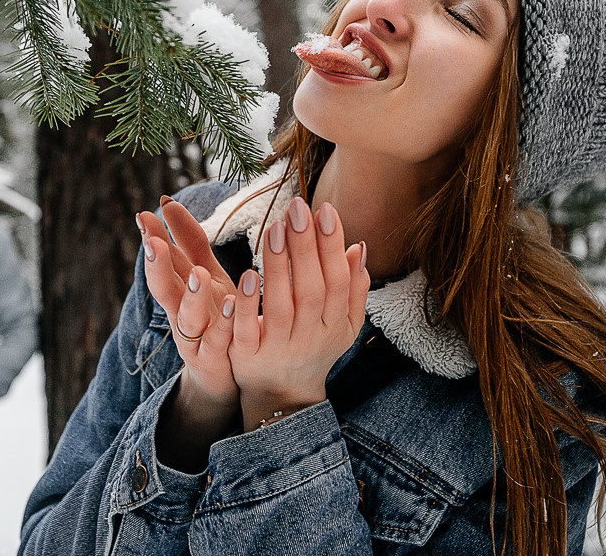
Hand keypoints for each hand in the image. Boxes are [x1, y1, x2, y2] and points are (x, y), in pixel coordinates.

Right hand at [137, 203, 237, 409]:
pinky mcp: (214, 358)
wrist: (224, 377)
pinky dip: (223, 323)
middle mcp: (180, 313)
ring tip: (198, 274)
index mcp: (179, 290)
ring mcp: (195, 338)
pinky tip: (232, 304)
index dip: (152, 239)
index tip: (144, 214)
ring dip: (192, 295)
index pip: (163, 260)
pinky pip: (218, 340)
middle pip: (164, 288)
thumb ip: (188, 242)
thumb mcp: (205, 275)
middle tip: (154, 243)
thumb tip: (168, 201)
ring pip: (188, 317)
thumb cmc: (215, 318)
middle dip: (158, 267)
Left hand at [229, 197, 368, 431]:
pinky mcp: (249, 357)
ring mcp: (279, 348)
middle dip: (306, 248)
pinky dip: (247, 304)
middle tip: (297, 208)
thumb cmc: (314, 348)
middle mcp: (310, 337)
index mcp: (334, 324)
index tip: (325, 209)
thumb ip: (352, 288)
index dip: (331, 246)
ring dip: (279, 267)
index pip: (336, 280)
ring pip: (281, 306)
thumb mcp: (341, 324)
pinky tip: (247, 274)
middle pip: (311, 289)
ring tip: (274, 228)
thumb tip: (358, 247)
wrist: (283, 397)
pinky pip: (248, 330)